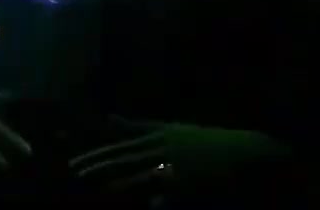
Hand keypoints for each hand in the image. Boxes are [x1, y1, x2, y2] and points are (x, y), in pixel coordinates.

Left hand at [69, 119, 289, 196]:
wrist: (244, 149)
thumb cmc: (207, 140)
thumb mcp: (175, 128)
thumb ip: (145, 126)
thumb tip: (113, 118)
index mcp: (161, 135)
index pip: (121, 146)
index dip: (98, 155)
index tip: (76, 162)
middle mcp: (165, 147)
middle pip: (125, 156)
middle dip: (99, 164)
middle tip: (76, 171)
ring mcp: (177, 162)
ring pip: (142, 172)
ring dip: (120, 180)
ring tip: (99, 186)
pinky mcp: (191, 178)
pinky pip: (171, 189)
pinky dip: (160, 198)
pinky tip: (150, 206)